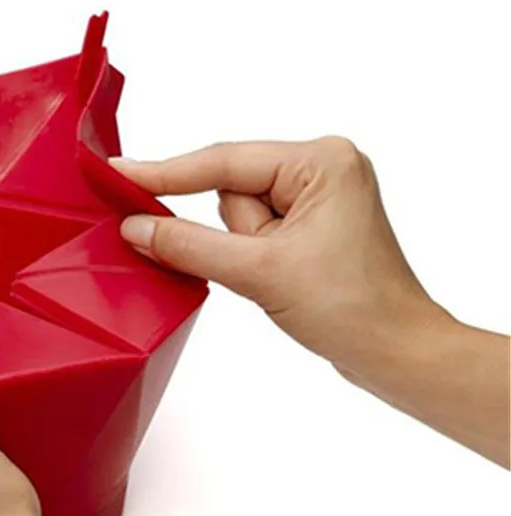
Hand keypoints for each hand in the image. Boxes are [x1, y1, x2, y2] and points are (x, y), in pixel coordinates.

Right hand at [111, 137, 443, 377]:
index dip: (167, 172)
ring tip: (283, 280)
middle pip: (231, 189)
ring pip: (238, 216)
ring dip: (244, 252)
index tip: (119, 173)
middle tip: (265, 267)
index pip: (224, 161)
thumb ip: (188, 245)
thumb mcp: (260, 272)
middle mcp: (322, 168)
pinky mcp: (309, 227)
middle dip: (235, 235)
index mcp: (321, 161)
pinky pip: (253, 231)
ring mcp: (317, 198)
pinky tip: (278, 280)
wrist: (396, 354)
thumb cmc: (352, 309)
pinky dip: (248, 256)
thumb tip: (134, 227)